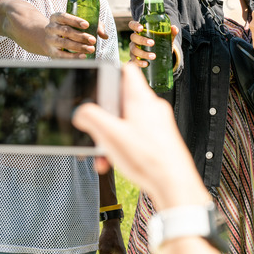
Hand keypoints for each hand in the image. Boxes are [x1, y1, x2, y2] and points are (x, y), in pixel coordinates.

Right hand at [43, 11, 98, 57]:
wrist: (49, 39)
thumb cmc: (68, 28)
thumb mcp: (77, 23)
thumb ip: (93, 25)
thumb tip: (104, 35)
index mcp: (56, 17)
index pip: (65, 17)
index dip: (75, 21)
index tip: (87, 25)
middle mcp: (51, 28)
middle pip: (66, 31)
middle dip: (81, 36)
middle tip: (93, 40)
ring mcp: (49, 40)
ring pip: (65, 43)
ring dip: (79, 47)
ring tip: (91, 49)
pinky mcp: (51, 52)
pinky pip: (62, 55)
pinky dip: (73, 56)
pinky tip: (83, 56)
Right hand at [72, 64, 208, 211]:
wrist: (173, 184)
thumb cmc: (149, 159)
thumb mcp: (110, 135)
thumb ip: (91, 118)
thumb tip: (81, 113)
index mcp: (140, 99)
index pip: (128, 70)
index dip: (111, 72)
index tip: (97, 82)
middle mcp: (152, 108)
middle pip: (122, 101)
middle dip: (105, 117)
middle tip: (96, 130)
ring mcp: (158, 123)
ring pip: (127, 122)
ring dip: (111, 136)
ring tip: (104, 153)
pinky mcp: (160, 139)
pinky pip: (136, 136)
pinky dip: (123, 146)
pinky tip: (115, 161)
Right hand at [127, 20, 179, 67]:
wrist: (158, 54)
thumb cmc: (159, 42)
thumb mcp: (165, 37)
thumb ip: (170, 32)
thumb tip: (174, 28)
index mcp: (140, 31)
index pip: (132, 25)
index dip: (135, 26)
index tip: (141, 28)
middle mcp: (135, 39)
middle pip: (133, 37)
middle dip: (142, 40)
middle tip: (152, 43)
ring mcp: (133, 48)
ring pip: (134, 49)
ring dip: (143, 53)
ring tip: (153, 56)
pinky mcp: (134, 58)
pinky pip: (134, 60)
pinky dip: (140, 62)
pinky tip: (147, 64)